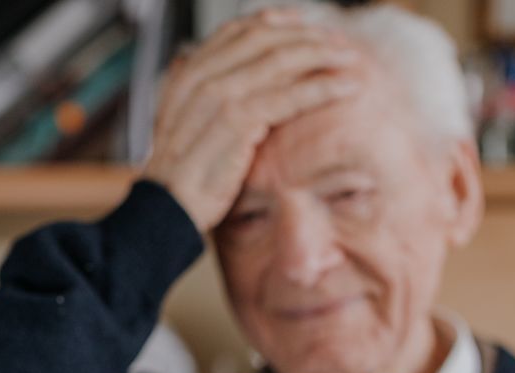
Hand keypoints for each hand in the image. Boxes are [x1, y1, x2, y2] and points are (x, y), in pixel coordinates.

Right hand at [142, 8, 363, 231]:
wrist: (165, 208)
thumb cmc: (182, 176)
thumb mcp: (188, 126)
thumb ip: (206, 99)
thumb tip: (232, 83)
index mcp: (189, 72)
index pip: (237, 31)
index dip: (274, 22)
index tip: (303, 23)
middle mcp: (202, 75)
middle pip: (264, 39)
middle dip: (307, 37)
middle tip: (337, 43)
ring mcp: (219, 96)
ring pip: (282, 61)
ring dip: (322, 56)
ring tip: (349, 59)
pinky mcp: (238, 121)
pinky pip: (290, 95)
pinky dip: (323, 87)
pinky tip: (346, 87)